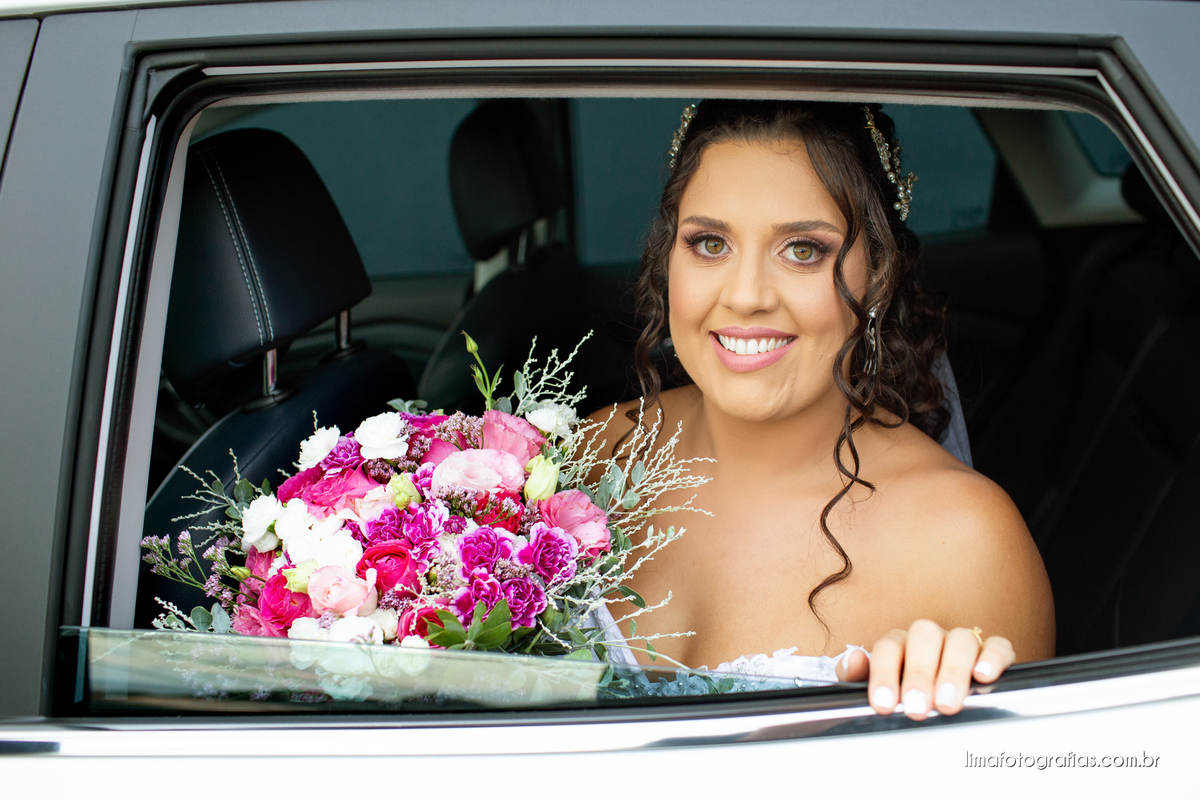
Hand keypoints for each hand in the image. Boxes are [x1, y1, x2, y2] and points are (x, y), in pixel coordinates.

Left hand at [835, 619, 1015, 718]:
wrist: (936, 699)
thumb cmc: (904, 693)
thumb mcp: (878, 690)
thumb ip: (858, 677)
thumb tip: (854, 660)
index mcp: (899, 643)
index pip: (888, 646)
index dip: (884, 673)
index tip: (884, 704)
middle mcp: (930, 638)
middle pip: (924, 637)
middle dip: (919, 674)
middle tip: (916, 708)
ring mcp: (960, 642)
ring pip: (960, 640)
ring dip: (953, 671)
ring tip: (947, 704)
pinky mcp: (992, 652)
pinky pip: (997, 645)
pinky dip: (992, 657)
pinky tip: (983, 676)